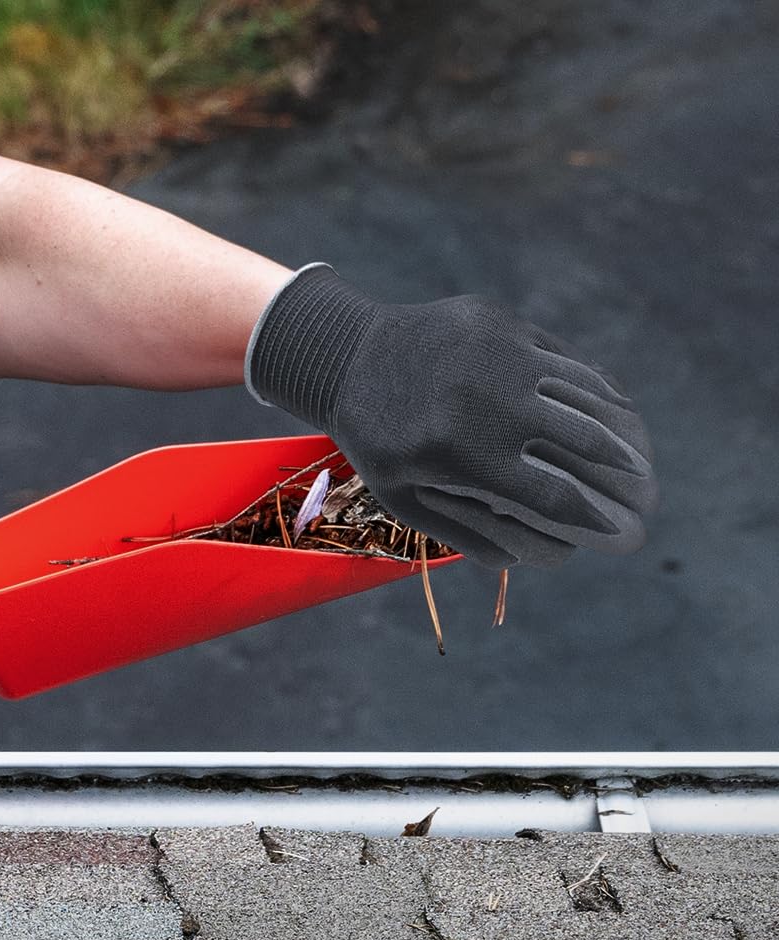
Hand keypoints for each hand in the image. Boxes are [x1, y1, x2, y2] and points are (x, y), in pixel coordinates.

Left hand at [247, 265, 657, 568]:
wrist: (346, 356)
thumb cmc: (377, 441)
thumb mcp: (404, 499)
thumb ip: (468, 533)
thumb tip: (539, 558)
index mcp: (463, 454)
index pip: (554, 496)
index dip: (598, 520)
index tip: (627, 534)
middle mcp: (489, 402)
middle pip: (586, 445)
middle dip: (629, 479)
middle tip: (651, 498)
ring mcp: (500, 354)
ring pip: (585, 397)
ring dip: (624, 432)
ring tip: (643, 459)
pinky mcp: (503, 322)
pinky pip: (566, 360)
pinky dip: (597, 389)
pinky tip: (616, 410)